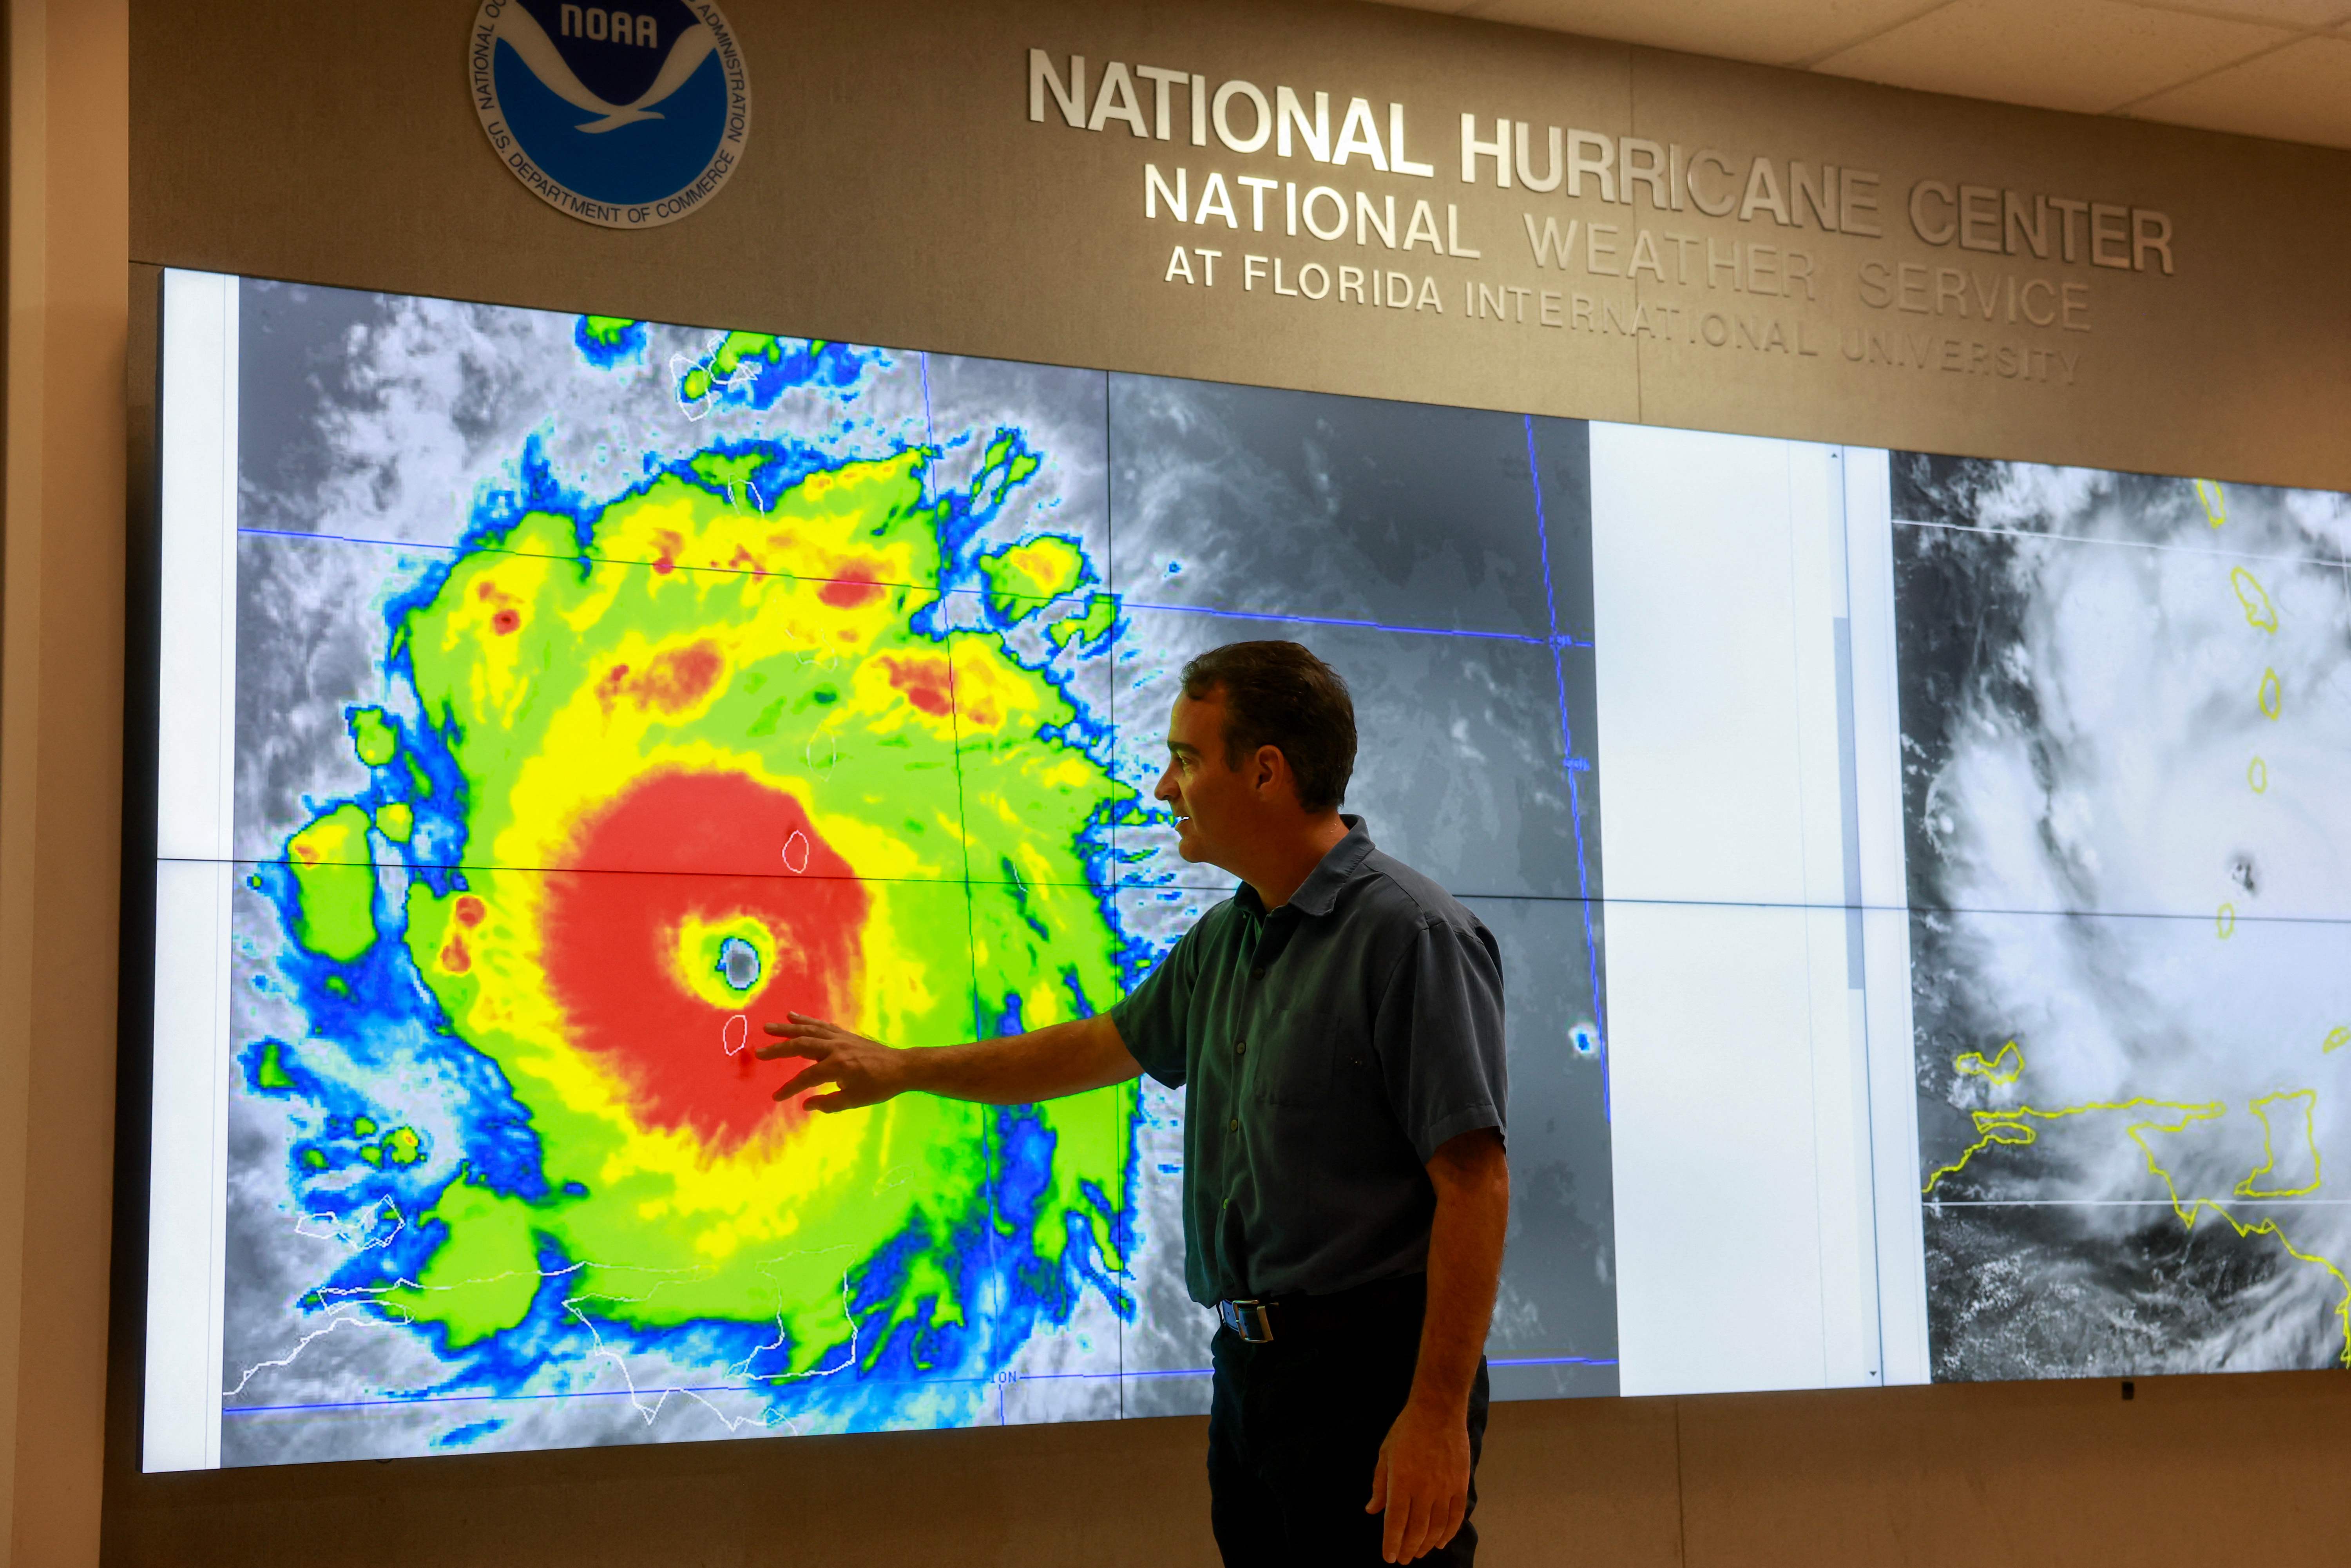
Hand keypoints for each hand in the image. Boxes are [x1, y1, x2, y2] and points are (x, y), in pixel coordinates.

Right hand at [754, 1013, 908, 1109]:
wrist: (901, 1067)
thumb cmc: (879, 1086)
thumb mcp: (854, 1100)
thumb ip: (829, 1103)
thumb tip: (805, 1104)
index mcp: (837, 1067)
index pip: (806, 1078)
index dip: (789, 1088)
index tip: (776, 1096)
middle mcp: (835, 1048)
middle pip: (801, 1045)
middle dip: (779, 1049)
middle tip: (759, 1052)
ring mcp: (839, 1038)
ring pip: (809, 1030)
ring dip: (787, 1029)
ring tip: (768, 1027)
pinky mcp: (844, 1034)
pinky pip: (821, 1025)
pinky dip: (806, 1020)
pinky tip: (793, 1016)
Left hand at [1365, 1398, 1470, 1563]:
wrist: (1438, 1410)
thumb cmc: (1406, 1429)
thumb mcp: (1385, 1453)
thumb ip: (1379, 1484)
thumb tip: (1371, 1510)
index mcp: (1401, 1481)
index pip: (1395, 1522)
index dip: (1391, 1543)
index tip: (1389, 1558)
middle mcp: (1423, 1489)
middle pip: (1416, 1529)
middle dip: (1408, 1548)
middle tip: (1403, 1559)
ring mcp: (1445, 1488)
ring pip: (1437, 1527)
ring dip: (1427, 1544)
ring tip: (1418, 1552)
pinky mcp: (1460, 1484)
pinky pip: (1456, 1516)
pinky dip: (1449, 1532)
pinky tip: (1441, 1541)